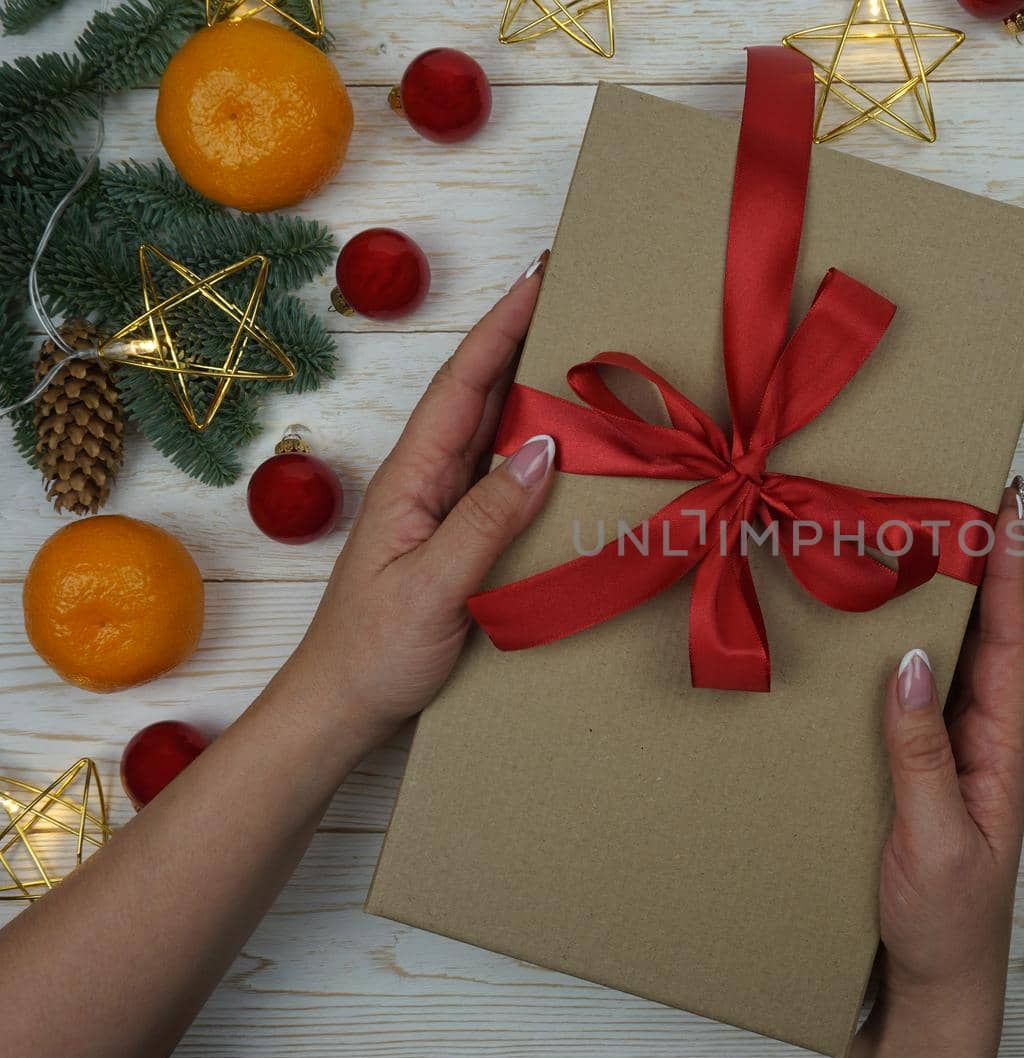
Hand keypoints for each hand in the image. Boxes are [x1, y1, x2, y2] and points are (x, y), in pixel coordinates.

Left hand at [283, 254, 556, 751]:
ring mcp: (440, 507)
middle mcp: (425, 481)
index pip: (461, 386)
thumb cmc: (374, 651)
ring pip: (491, 430)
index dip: (500, 327)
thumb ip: (487, 518)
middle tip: (569, 292)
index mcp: (411, 479)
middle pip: (477, 392)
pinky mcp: (456, 536)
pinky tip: (563, 441)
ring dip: (529, 384)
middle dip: (519, 335)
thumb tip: (544, 449)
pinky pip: (502, 475)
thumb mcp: (434, 585)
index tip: (538, 276)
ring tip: (575, 346)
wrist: (340, 707)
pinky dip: (534, 445)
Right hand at [843, 487, 1023, 1057]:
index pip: (1012, 644)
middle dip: (977, 568)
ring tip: (915, 543)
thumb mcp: (933, 839)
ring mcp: (950, 759)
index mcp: (1000, 752)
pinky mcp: (916, 777)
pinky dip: (898, 655)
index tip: (1006, 509)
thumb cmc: (945, 926)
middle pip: (985, 638)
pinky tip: (872, 635)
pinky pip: (911, 700)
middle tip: (956, 500)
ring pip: (949, 663)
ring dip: (937, 604)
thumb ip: (922, 754)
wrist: (928, 993)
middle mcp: (981, 743)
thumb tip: (911, 662)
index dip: (1010, 573)